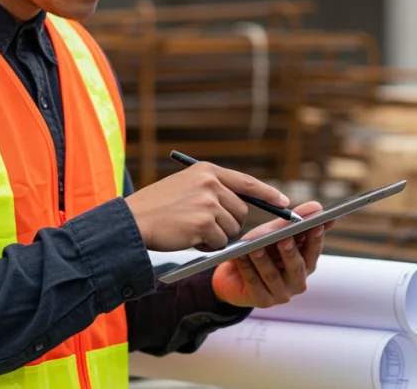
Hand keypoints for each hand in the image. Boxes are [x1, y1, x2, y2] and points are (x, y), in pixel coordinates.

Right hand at [124, 162, 288, 251]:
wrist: (132, 221)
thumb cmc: (157, 208)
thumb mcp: (186, 186)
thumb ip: (212, 190)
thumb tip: (242, 205)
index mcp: (207, 170)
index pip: (247, 182)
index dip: (268, 194)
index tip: (284, 203)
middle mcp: (210, 183)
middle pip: (241, 212)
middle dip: (228, 224)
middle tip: (203, 226)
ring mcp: (208, 203)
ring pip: (231, 229)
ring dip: (216, 237)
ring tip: (190, 230)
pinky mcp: (204, 223)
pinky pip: (220, 242)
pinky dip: (207, 246)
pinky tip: (188, 238)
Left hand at [212, 202, 336, 308]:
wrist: (234, 275)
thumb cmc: (261, 250)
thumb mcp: (276, 233)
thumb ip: (294, 221)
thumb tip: (318, 207)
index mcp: (306, 264)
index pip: (314, 250)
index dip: (316, 238)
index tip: (315, 225)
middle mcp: (298, 281)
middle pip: (297, 267)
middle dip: (290, 252)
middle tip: (285, 239)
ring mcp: (281, 294)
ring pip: (273, 276)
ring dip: (264, 261)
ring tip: (255, 248)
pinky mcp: (263, 301)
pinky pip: (254, 283)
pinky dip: (247, 268)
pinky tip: (240, 257)